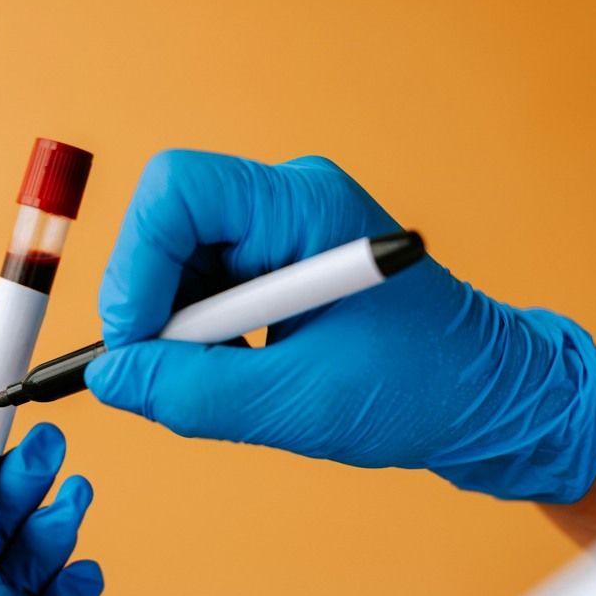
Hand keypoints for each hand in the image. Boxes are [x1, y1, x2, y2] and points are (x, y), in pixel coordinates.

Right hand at [86, 150, 595, 501]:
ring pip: (175, 260)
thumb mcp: (298, 404)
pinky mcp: (276, 262)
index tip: (137, 340)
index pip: (179, 190)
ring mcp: (281, 229)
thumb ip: (192, 392)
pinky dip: (196, 334)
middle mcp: (287, 201)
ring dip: (175, 325)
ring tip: (216, 381)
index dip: (137, 264)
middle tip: (158, 373)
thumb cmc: (421, 392)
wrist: (488, 401)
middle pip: (167, 224)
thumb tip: (107, 377)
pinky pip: (201, 285)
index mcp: (305, 208)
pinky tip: (233, 370)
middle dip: (150, 303)